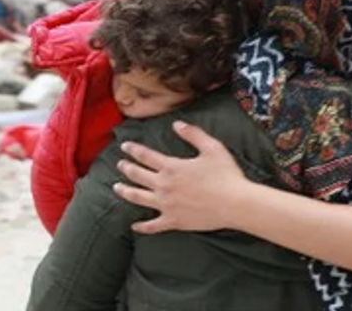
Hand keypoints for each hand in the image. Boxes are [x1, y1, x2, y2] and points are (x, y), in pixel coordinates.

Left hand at [113, 121, 251, 233]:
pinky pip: (152, 225)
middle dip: (126, 168)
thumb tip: (177, 124)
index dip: (133, 149)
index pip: (146, 156)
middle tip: (120, 164)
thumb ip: (193, 134)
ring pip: (138, 198)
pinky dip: (141, 226)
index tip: (125, 146)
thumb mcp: (212, 147)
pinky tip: (134, 226)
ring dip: (125, 192)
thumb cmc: (226, 174)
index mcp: (172, 167)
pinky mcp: (173, 221)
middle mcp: (164, 186)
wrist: (235, 204)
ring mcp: (166, 205)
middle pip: (138, 175)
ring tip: (117, 188)